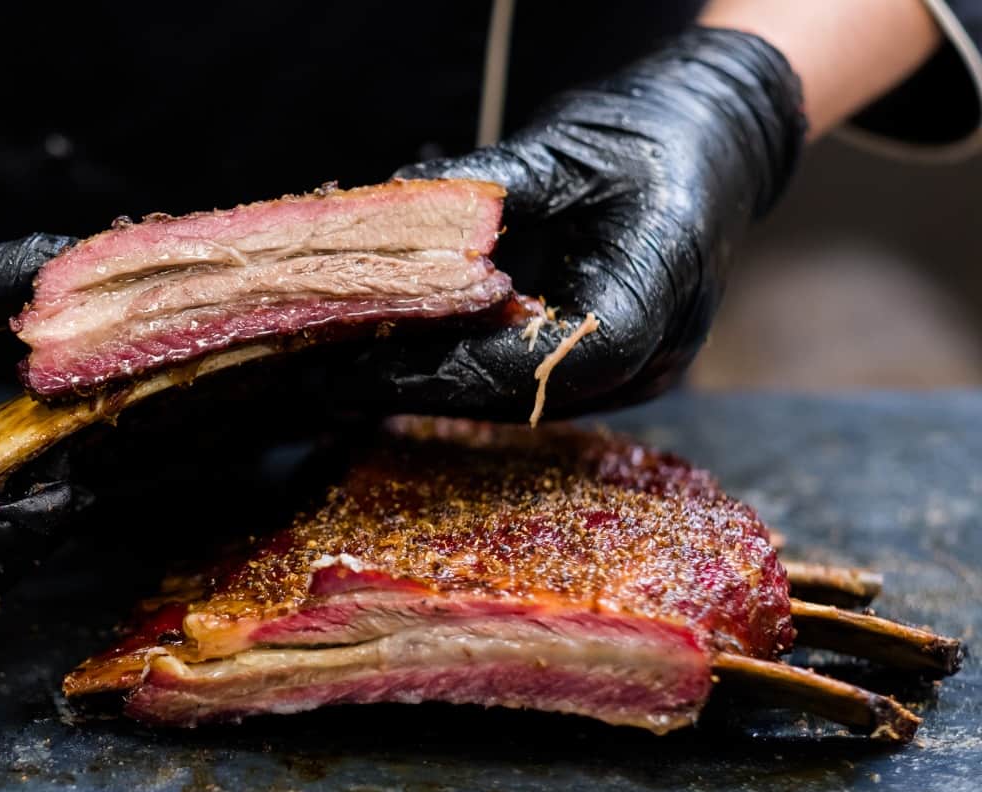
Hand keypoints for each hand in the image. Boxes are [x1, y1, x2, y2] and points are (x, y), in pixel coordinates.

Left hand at [353, 27, 806, 421]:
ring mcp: (639, 369)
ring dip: (437, 385)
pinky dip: (470, 369)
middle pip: (515, 397)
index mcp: (646, 300)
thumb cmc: (658, 131)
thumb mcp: (570, 145)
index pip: (527, 366)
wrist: (725, 136)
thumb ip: (490, 183)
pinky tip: (412, 356)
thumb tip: (401, 197)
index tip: (354, 368)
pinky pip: (534, 383)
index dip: (435, 374)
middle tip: (327, 378)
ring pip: (520, 399)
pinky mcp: (619, 363)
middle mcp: (649, 357)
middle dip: (417, 387)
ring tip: (351, 369)